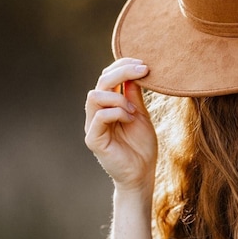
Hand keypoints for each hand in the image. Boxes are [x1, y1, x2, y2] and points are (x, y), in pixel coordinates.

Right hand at [85, 58, 157, 191]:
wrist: (142, 174)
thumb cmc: (142, 146)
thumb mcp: (141, 115)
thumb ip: (134, 96)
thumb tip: (134, 71)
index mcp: (108, 105)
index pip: (108, 76)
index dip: (123, 65)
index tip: (144, 64)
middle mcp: (97, 112)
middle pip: (101, 81)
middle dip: (122, 71)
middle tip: (144, 70)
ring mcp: (93, 125)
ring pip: (95, 95)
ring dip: (119, 97)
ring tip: (134, 110)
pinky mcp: (94, 139)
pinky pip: (99, 116)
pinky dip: (117, 113)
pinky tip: (130, 119)